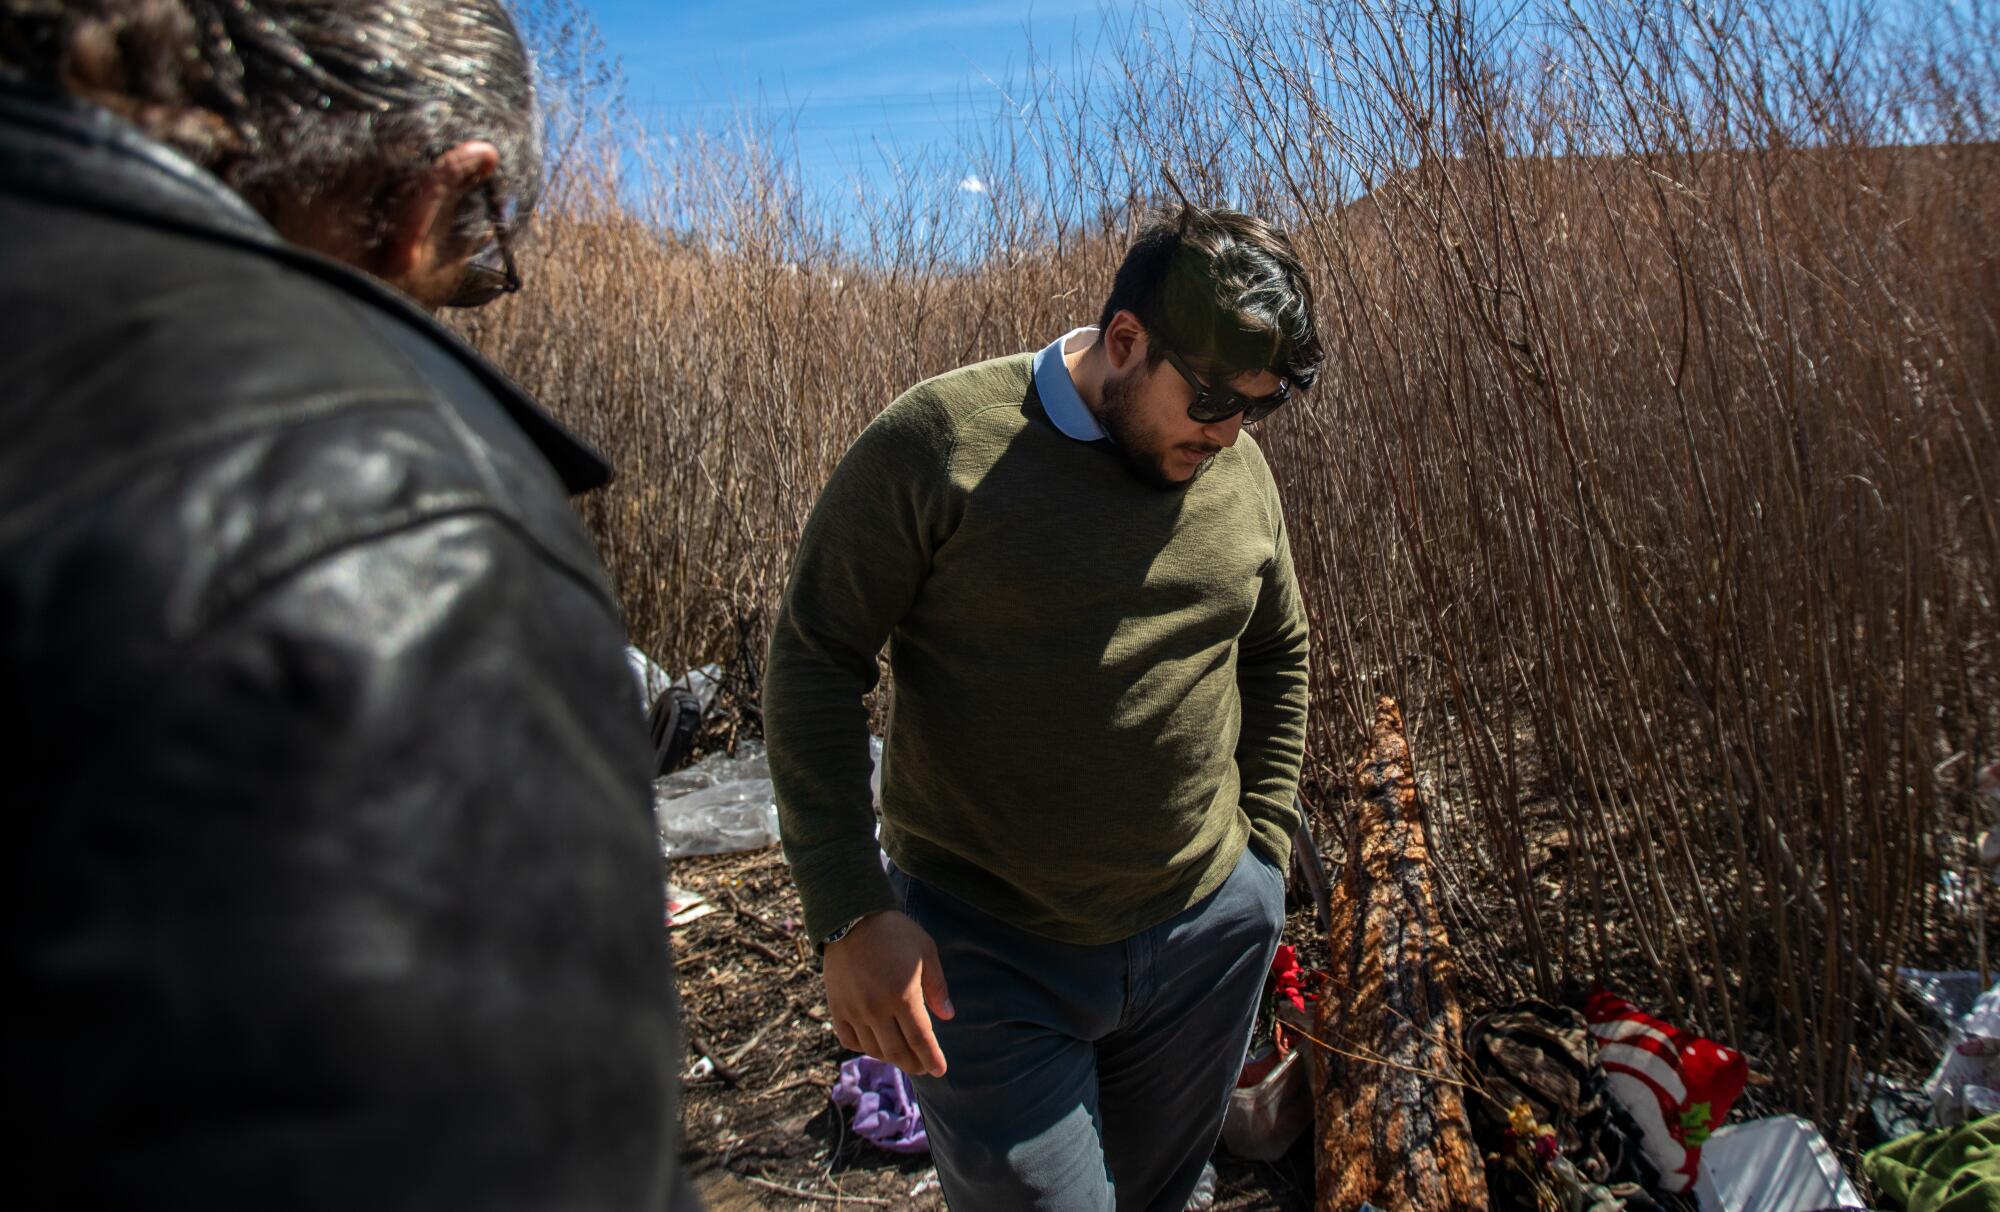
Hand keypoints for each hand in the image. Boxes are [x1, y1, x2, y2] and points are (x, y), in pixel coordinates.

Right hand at [823, 910, 953, 1076]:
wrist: (851, 917)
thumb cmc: (895, 932)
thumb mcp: (925, 952)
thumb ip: (937, 986)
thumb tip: (948, 1016)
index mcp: (903, 996)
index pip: (921, 1040)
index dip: (932, 1058)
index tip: (940, 1070)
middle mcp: (877, 1009)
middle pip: (898, 1051)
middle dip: (914, 1064)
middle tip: (923, 1068)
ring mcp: (854, 1010)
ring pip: (874, 1048)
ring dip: (891, 1058)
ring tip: (902, 1057)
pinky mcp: (837, 1007)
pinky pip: (849, 1039)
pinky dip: (864, 1047)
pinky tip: (874, 1044)